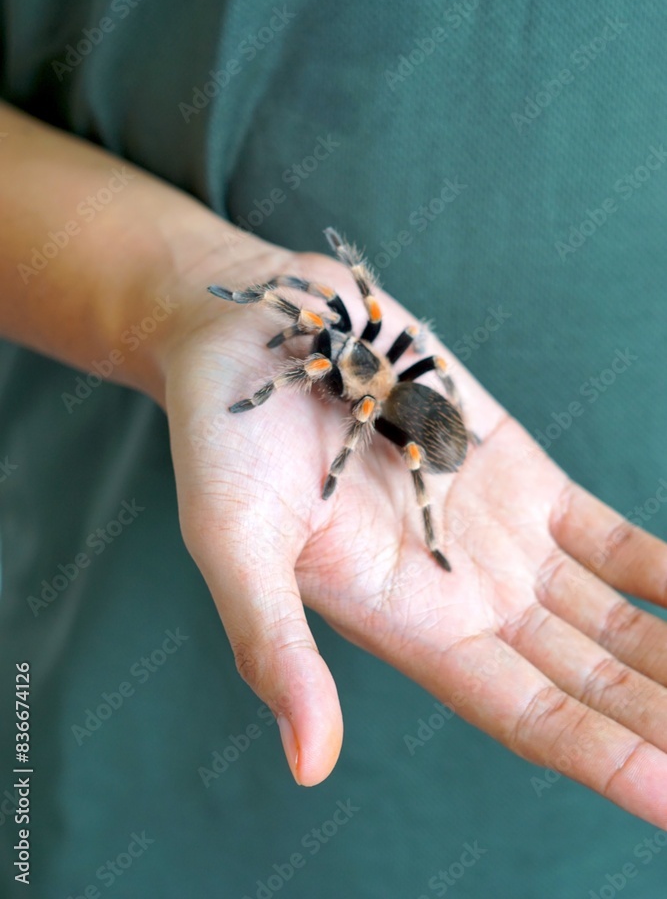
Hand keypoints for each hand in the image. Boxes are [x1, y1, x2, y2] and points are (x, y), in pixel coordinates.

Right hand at [163, 231, 666, 829]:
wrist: (258, 332)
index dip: (602, 755)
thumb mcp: (232, 539)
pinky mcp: (523, 475)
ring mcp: (504, 536)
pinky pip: (615, 538)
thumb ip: (271, 645)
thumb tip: (308, 765)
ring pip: (614, 618)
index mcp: (404, 624)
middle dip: (661, 718)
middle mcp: (466, 595)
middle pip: (587, 678)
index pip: (524, 712)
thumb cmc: (224, 438)